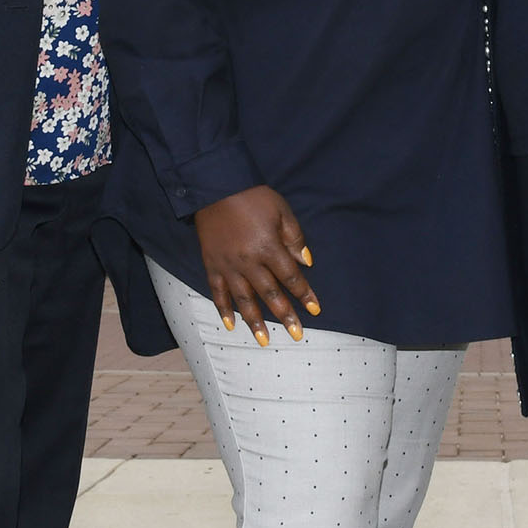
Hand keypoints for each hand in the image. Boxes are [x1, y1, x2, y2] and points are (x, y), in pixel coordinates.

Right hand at [193, 186, 319, 344]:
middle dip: (285, 315)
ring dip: (255, 321)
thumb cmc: (254, 197)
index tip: (316, 310)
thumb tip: (307, 263)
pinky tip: (231, 325)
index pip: (291, 277)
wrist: (216, 187)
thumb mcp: (282, 211)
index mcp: (268, 247)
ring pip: (244, 299)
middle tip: (296, 334)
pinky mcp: (211, 264)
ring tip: (264, 341)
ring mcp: (228, 265)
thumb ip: (295, 239)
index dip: (304, 294)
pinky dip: (223, 309)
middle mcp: (249, 261)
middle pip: (270, 293)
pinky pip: (218, 291)